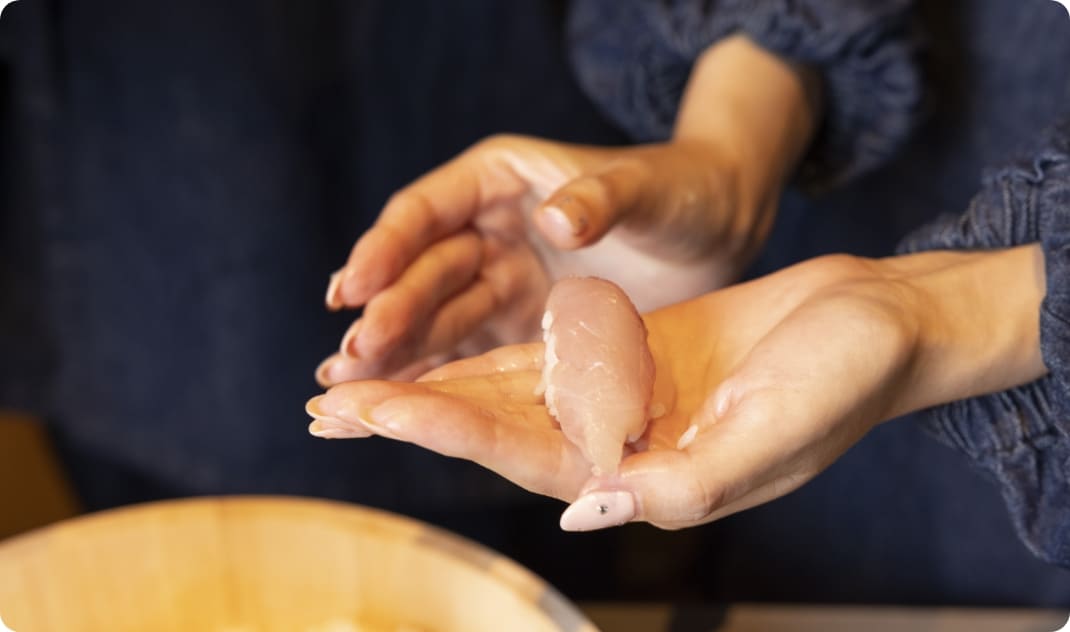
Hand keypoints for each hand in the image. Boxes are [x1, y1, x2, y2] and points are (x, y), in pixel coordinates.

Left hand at [307, 246, 1044, 528]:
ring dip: (436, 388)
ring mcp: (623, 398)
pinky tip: (438, 351)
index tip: (364, 408)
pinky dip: (488, 354)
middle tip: (326, 406)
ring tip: (361, 385)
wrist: (880, 321)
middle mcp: (622, 444)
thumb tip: (584, 507)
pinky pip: (546, 356)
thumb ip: (678, 484)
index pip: (520, 454)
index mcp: (648, 476)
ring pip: (509, 394)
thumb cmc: (840, 380)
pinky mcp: (631, 353)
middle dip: (411, 419)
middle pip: (494, 431)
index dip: (439, 429)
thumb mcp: (769, 434)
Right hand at [316, 35, 817, 384]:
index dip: (385, 249)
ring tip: (343, 386)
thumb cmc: (682, 190)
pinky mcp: (518, 324)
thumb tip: (553, 221)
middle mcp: (487, 228)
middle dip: (385, 311)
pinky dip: (429, 374)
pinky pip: (464, 350)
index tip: (354, 287)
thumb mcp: (647, 189)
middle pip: (421, 272)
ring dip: (391, 351)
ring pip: (432, 317)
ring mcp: (499, 279)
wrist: (716, 231)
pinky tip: (390, 402)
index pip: (425, 212)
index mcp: (499, 179)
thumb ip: (601, 200)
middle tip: (353, 354)